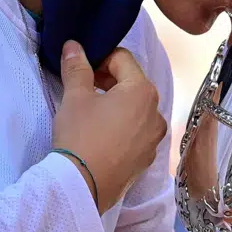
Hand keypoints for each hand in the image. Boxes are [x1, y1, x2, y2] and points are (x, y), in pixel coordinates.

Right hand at [53, 40, 165, 211]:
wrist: (83, 186)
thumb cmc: (80, 135)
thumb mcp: (75, 97)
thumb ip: (77, 67)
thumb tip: (74, 45)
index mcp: (143, 91)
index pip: (123, 59)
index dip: (100, 58)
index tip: (81, 70)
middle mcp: (157, 112)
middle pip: (133, 84)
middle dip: (109, 81)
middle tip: (83, 89)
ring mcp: (154, 138)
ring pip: (136, 109)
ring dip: (117, 104)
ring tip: (92, 114)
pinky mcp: (147, 158)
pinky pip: (137, 132)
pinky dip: (122, 127)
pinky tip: (102, 136)